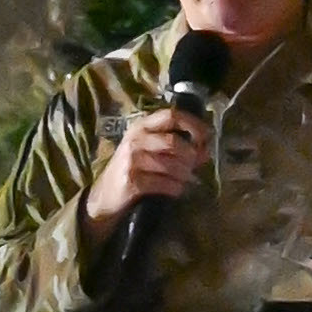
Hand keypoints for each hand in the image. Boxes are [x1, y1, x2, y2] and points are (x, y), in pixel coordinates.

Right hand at [85, 107, 211, 235]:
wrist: (104, 196)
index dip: (193, 124)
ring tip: (186, 180)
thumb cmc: (132, 169)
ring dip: (185, 175)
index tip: (207, 136)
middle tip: (196, 165)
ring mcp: (132, 160)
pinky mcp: (132, 181)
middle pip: (173, 141)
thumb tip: (205, 151)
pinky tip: (177, 190)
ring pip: (171, 165)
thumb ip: (174, 146)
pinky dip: (176, 188)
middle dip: (191, 155)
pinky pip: (165, 183)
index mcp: (141, 126)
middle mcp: (135, 139)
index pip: (171, 115)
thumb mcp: (148, 150)